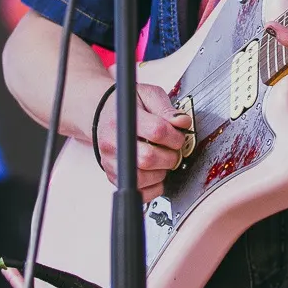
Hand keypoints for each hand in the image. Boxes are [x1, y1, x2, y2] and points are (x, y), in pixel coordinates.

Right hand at [92, 81, 191, 201]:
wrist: (105, 114)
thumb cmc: (130, 106)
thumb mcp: (148, 95)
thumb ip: (166, 108)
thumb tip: (183, 123)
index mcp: (124, 119)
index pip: (157, 132)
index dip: (175, 136)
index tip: (178, 135)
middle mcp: (113, 142)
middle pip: (148, 158)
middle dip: (170, 156)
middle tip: (172, 149)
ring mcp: (112, 161)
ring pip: (143, 178)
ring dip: (162, 171)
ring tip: (162, 158)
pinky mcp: (113, 176)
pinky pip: (139, 192)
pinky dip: (154, 186)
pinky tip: (155, 171)